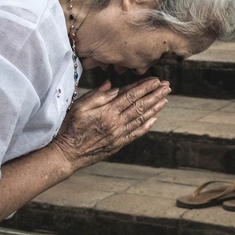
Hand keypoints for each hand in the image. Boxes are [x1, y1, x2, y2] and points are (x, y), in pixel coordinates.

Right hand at [50, 77, 170, 170]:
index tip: (156, 80)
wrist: (67, 154)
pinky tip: (155, 118)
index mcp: (107, 112)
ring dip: (155, 108)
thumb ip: (97, 96)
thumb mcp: (79, 107)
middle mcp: (116, 123)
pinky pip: (136, 133)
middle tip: (167, 87)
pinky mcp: (118, 144)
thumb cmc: (70, 128)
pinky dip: (146, 126)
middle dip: (155, 95)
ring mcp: (119, 135)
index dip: (144, 87)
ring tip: (165, 99)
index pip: (130, 96)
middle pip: (140, 106)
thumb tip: (113, 86)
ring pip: (141, 119)